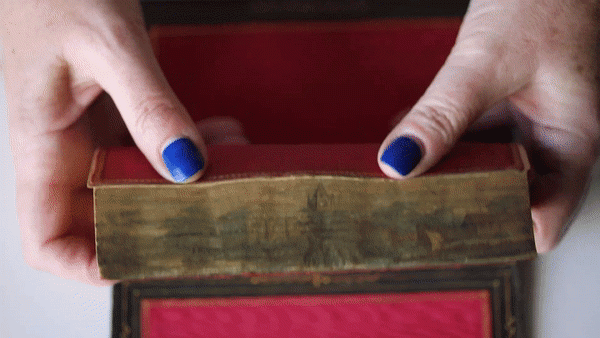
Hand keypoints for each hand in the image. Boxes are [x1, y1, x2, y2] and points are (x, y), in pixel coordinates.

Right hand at [1, 0, 213, 284]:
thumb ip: (149, 107)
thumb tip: (185, 165)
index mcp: (42, 147)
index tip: (145, 254)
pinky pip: (157, 151)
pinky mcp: (118, 120)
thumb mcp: (108, 46)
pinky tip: (221, 130)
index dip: (89, 263)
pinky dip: (192, 147)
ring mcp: (94, 139)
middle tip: (213, 207)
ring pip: (142, 188)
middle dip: (163, 222)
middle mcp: (67, 154)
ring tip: (230, 158)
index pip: (48, 240)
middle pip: (107, 223)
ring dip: (189, 184)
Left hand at [378, 0, 598, 252]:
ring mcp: (524, 126)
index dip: (499, 235)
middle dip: (460, 205)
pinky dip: (438, 139)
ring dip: (442, 172)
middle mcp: (548, 143)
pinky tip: (405, 136)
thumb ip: (442, 115)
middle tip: (411, 209)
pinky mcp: (500, 109)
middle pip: (506, 200)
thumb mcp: (485, 65)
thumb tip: (399, 163)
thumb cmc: (541, 2)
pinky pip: (466, 137)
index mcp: (569, 145)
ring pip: (480, 168)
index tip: (447, 236)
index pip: (542, 221)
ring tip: (399, 180)